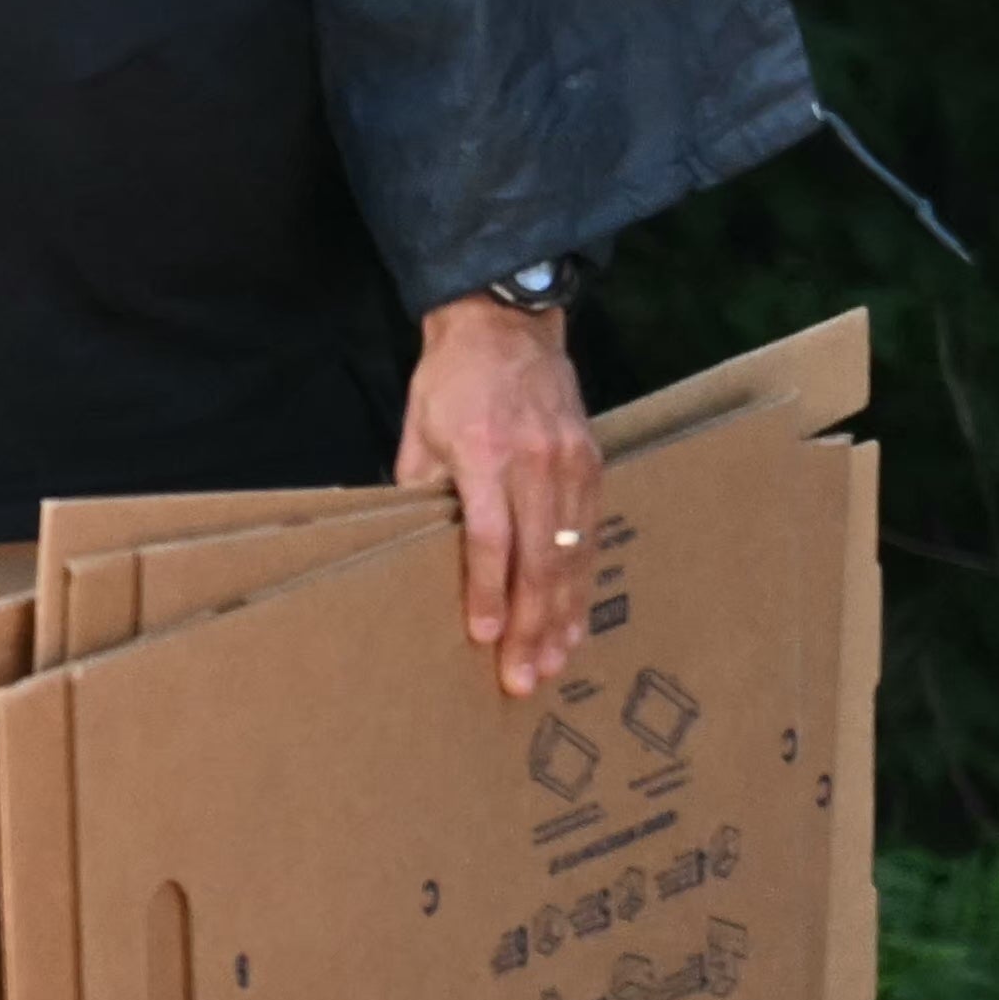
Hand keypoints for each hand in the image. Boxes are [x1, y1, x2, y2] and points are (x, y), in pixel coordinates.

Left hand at [402, 284, 602, 694]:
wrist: (506, 323)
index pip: (490, 538)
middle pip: (538, 558)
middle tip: (524, 677)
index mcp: (484, 453)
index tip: (484, 636)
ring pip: (572, 554)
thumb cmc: (451, 379)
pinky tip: (577, 620)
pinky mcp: (592, 464)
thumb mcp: (418, 428)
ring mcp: (571, 464)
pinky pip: (590, 535)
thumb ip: (419, 488)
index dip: (486, 591)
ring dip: (563, 615)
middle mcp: (535, 462)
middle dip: (531, 624)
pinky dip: (583, 582)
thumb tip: (406, 546)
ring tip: (552, 664)